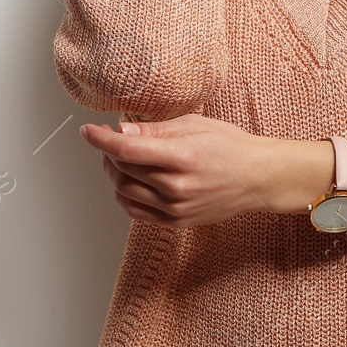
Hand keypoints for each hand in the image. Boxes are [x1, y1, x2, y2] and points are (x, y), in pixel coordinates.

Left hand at [79, 113, 321, 227]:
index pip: (127, 149)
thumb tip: (122, 131)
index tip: (88, 130)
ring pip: (124, 191)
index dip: (101, 139)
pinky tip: (130, 180)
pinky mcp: (176, 221)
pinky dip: (124, 195)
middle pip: (122, 169)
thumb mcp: (195, 125)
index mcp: (182, 157)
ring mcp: (176, 208)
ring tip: (122, 157)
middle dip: (108, 151)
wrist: (258, 178)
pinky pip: (136, 211)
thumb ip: (155, 130)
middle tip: (111, 137)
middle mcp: (177, 186)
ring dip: (114, 173)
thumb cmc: (231, 147)